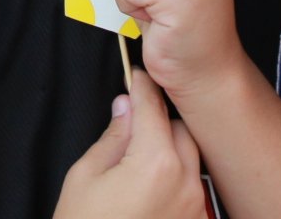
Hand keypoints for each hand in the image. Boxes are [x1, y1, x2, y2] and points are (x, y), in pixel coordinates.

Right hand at [54, 69, 205, 218]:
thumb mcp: (85, 177)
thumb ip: (112, 137)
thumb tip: (125, 108)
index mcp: (155, 164)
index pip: (153, 108)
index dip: (143, 87)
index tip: (136, 76)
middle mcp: (185, 183)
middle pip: (181, 129)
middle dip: (159, 120)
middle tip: (134, 122)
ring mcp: (195, 206)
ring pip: (192, 157)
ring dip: (172, 149)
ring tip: (140, 157)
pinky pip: (194, 187)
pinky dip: (178, 177)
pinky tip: (153, 184)